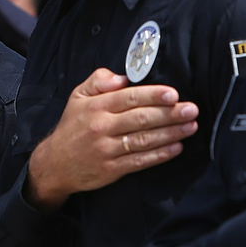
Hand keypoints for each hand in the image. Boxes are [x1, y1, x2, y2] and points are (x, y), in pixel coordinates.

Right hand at [25, 69, 197, 210]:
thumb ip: (99, 80)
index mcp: (95, 107)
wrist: (55, 163)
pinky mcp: (112, 169)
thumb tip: (122, 77)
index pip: (128, 98)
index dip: (152, 95)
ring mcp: (107, 149)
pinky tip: (176, 147)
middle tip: (191, 109)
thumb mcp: (78, 96)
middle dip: (169, 114)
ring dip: (170, 133)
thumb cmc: (72, 126)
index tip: (173, 94)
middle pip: (140, 118)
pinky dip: (160, 155)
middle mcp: (101, 127)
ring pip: (144, 140)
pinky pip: (140, 161)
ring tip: (190, 126)